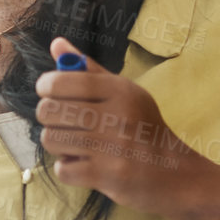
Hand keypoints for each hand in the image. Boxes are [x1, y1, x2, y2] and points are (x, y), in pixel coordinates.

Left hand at [34, 38, 219, 219]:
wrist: (173, 172)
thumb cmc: (143, 127)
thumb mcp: (125, 92)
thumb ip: (89, 69)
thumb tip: (56, 44)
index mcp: (119, 90)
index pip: (59, 82)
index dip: (46, 87)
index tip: (51, 94)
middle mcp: (115, 115)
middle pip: (48, 111)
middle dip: (49, 118)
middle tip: (64, 122)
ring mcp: (110, 148)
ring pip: (50, 140)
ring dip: (57, 144)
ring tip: (74, 144)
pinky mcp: (105, 176)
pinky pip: (62, 168)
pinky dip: (68, 168)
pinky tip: (84, 163)